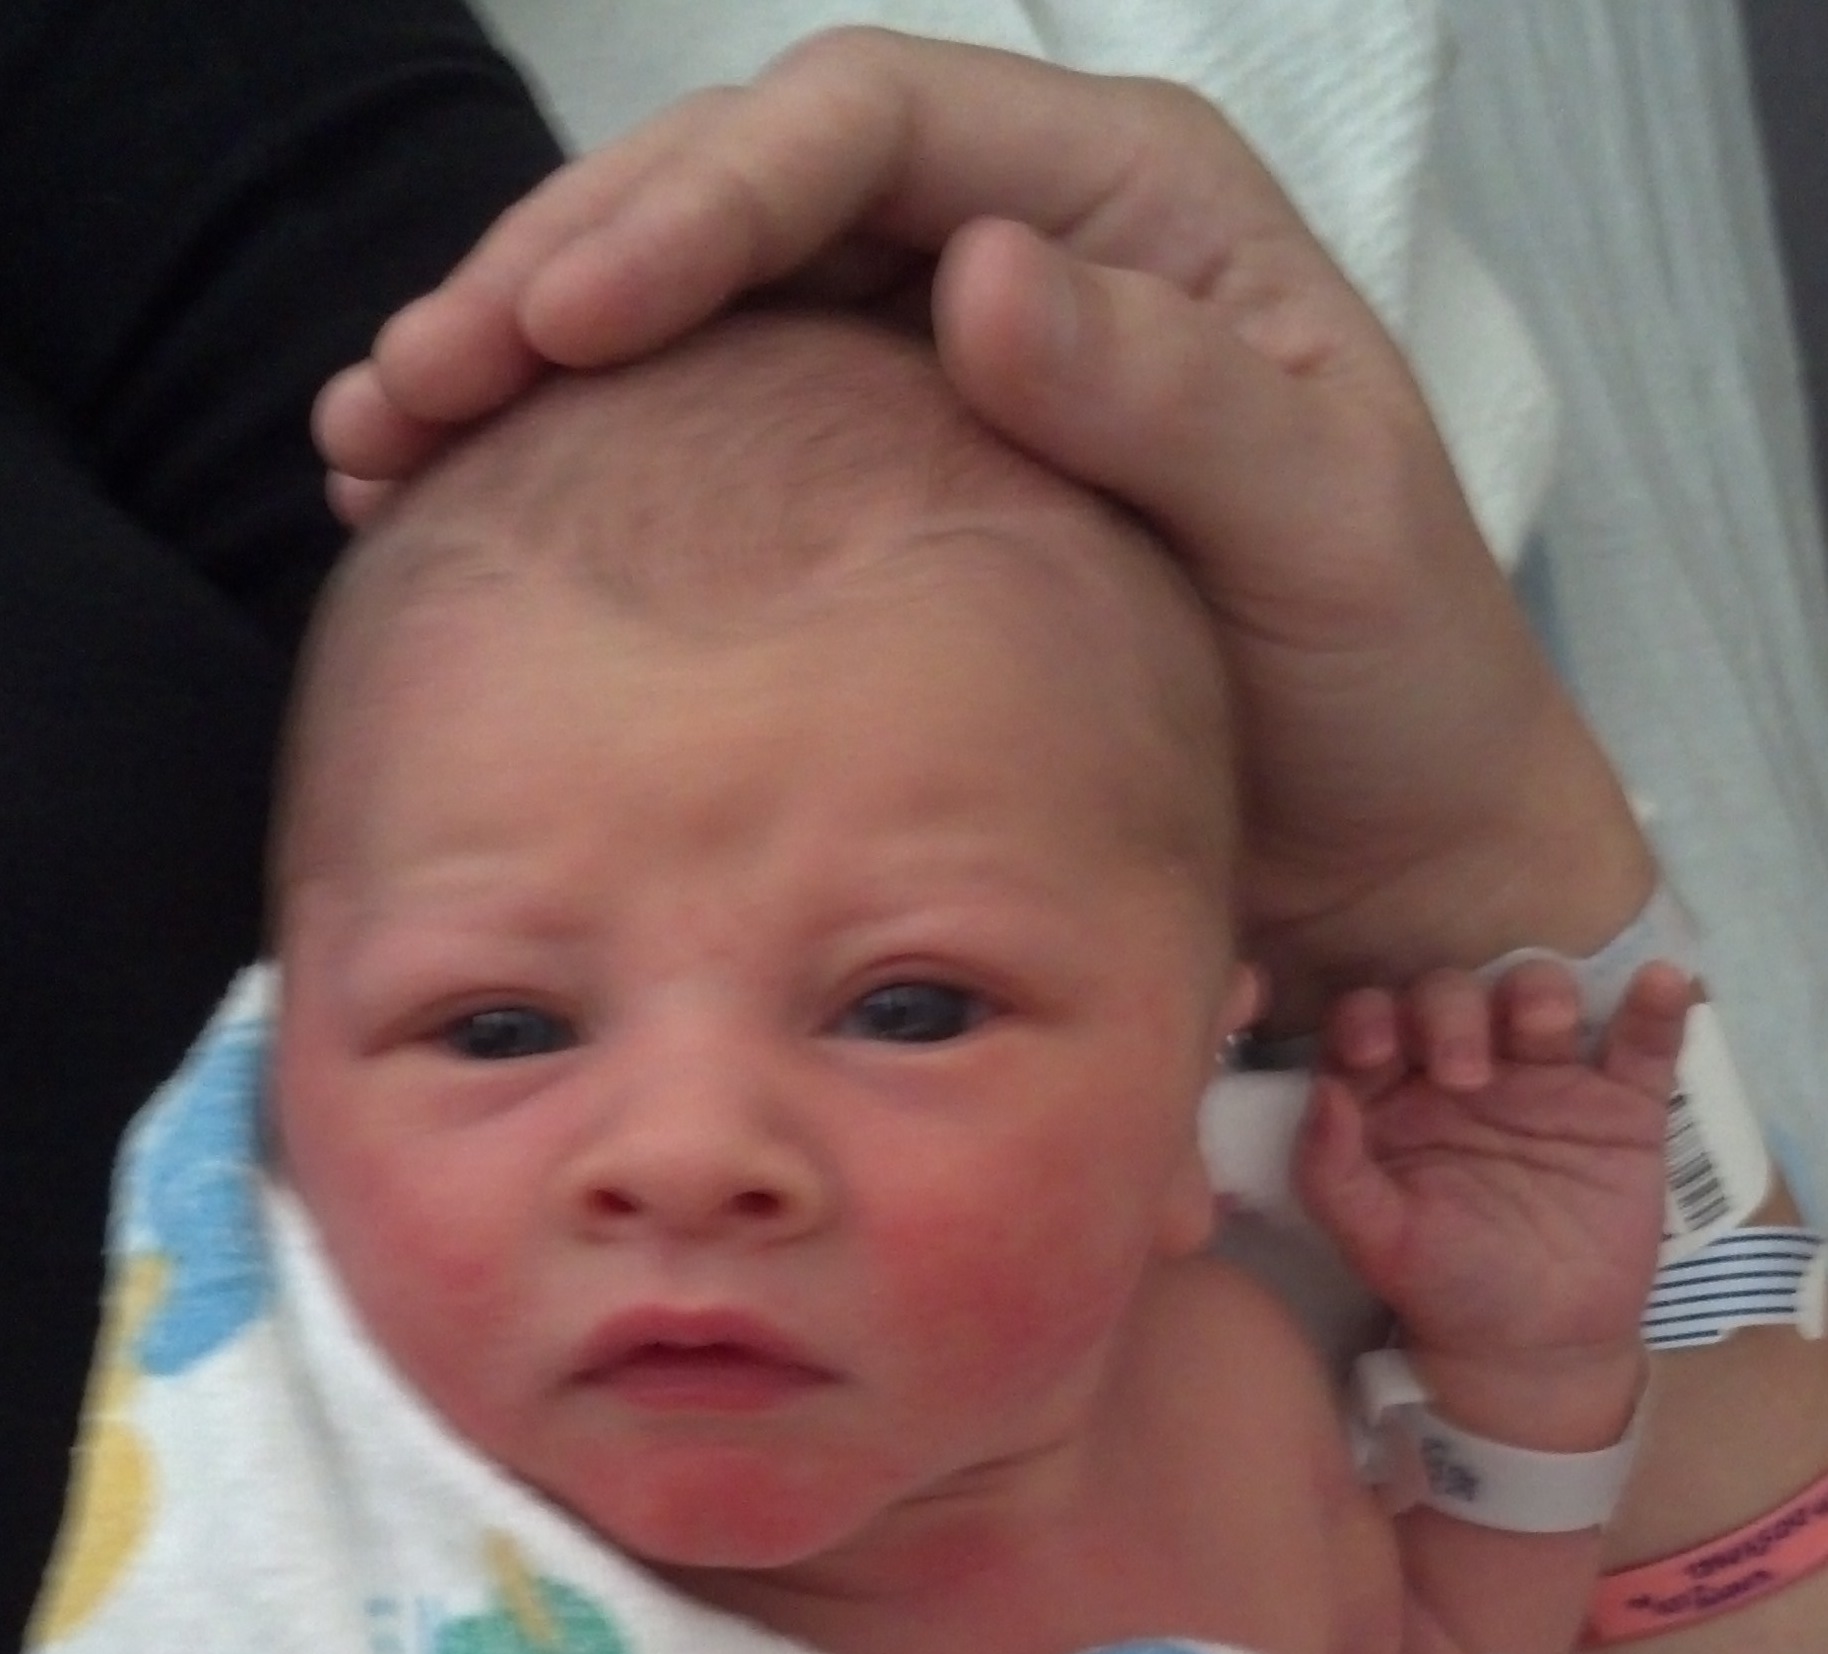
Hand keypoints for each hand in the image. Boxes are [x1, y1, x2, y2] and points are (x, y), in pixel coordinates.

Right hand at [312, 29, 1653, 1017]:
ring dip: (526, 358)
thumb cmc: (1387, 680)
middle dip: (557, 272)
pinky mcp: (884, 487)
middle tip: (412, 380)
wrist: (1391, 840)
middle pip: (738, 196)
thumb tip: (973, 278)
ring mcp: (937, 367)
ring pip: (696, 308)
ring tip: (383, 438)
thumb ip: (1172, 397)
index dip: (694, 201)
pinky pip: (711, 430)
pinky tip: (466, 508)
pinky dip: (584, 461)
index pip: (865, 127)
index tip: (565, 318)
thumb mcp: (1323, 529)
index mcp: (1127, 204)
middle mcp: (1014, 251)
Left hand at [1297, 961, 1688, 1444]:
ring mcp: (1547, 1081)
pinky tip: (1661, 983)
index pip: (1372, 1024)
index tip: (1373, 1049)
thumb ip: (1331, 1173)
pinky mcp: (1622, 1106)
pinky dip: (1657, 1008)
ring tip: (1543, 1027)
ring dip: (1539, 993)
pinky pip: (1643, 1044)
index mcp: (1394, 1095)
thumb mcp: (1377, 1240)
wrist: (1538, 1347)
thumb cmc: (1444, 1285)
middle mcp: (1466, 1071)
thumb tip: (1323, 1092)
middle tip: (1465, 1073)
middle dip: (1452, 1013)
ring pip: (1540, 999)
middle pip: (1453, 998)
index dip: (1368, 1018)